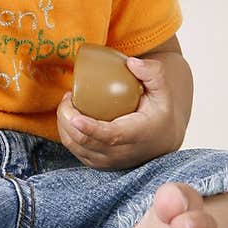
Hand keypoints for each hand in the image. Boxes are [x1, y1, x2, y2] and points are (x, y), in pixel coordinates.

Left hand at [56, 54, 181, 169]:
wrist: (161, 140)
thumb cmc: (159, 112)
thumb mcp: (163, 91)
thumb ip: (153, 73)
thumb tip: (131, 63)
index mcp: (136, 136)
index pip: (110, 137)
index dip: (90, 128)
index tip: (75, 117)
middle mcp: (120, 154)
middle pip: (84, 141)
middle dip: (67, 118)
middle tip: (67, 96)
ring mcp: (107, 161)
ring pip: (75, 146)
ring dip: (63, 124)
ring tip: (67, 103)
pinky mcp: (97, 163)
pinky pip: (73, 149)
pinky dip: (66, 132)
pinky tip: (69, 116)